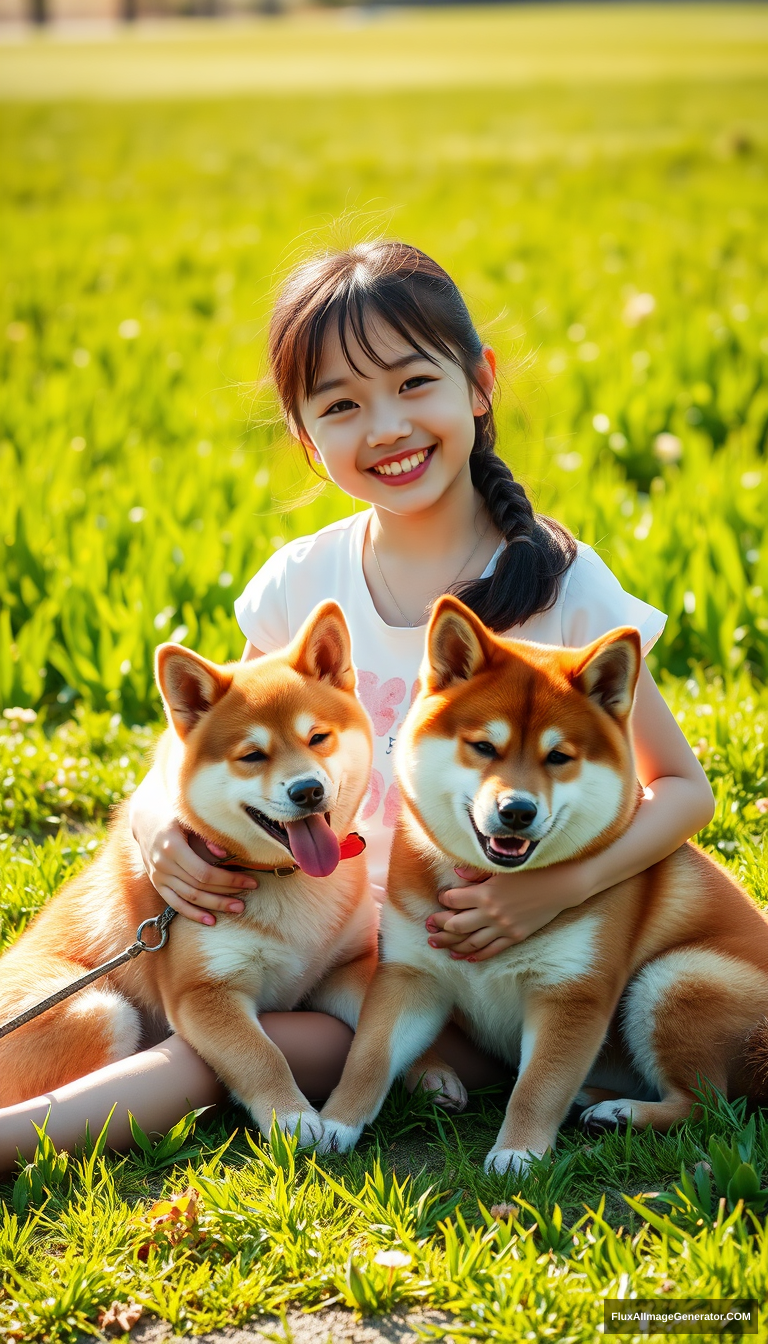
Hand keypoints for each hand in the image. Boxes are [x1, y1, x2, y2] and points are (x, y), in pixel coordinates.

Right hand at [133, 815, 257, 925]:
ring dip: (214, 906)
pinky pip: (175, 903)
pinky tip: (210, 921)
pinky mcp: (157, 883)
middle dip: (225, 894)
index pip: (204, 872)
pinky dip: (192, 914)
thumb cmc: (173, 815)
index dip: (229, 880)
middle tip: (246, 899)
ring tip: (236, 909)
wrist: (145, 818)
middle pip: (199, 887)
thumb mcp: (189, 817)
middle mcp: (163, 864)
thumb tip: (225, 854)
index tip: (250, 882)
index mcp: (172, 847)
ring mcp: (158, 876)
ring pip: (189, 898)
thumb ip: (206, 835)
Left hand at [425, 862, 589, 961]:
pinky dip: (476, 955)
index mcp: (485, 893)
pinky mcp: (515, 937)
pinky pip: (491, 950)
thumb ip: (477, 872)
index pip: (453, 900)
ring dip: (452, 945)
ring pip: (470, 942)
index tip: (439, 899)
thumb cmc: (532, 870)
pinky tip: (465, 957)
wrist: (561, 885)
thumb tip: (456, 874)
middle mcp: (491, 913)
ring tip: (438, 945)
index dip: (442, 899)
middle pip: (456, 924)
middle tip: (428, 928)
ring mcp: (503, 927)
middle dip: (439, 926)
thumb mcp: (502, 867)